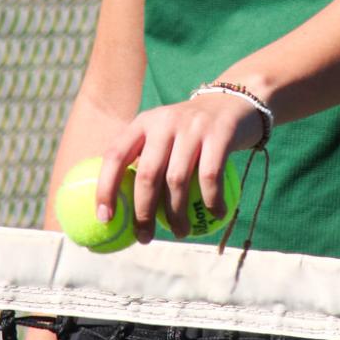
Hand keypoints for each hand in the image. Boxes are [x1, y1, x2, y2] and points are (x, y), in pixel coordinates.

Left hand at [95, 91, 264, 241]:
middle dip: (143, 212)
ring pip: (177, 180)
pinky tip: (215, 215)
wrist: (234, 101)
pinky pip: (211, 177)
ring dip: (177, 214)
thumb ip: (144, 162)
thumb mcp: (163, 136)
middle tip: (144, 237)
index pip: (115, 156)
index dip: (105, 188)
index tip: (105, 219)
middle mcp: (164, 121)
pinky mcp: (219, 133)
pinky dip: (212, 201)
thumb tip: (121, 212)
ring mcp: (192, 126)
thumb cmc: (191, 133)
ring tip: (180, 232)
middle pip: (147, 175)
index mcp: (143, 123)